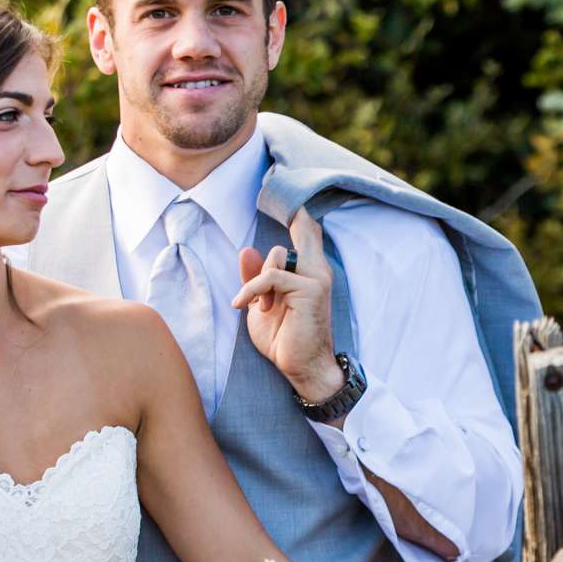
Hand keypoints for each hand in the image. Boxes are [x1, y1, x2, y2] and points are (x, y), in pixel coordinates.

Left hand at [232, 207, 343, 403]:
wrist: (303, 369)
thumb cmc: (285, 339)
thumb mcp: (262, 304)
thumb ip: (256, 278)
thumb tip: (246, 250)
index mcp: (310, 270)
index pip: (309, 231)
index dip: (300, 213)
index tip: (287, 193)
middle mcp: (318, 269)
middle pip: (301, 229)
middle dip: (278, 243)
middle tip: (268, 277)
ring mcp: (317, 278)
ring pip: (275, 255)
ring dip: (258, 282)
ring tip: (260, 308)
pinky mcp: (310, 289)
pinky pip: (270, 277)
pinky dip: (252, 290)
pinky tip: (244, 306)